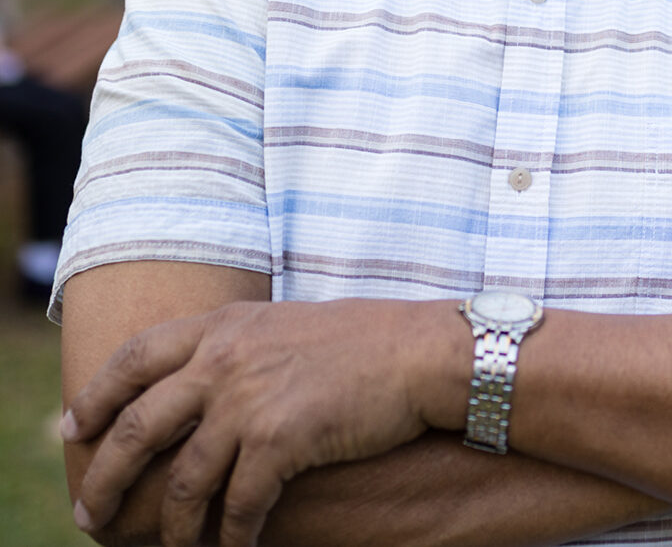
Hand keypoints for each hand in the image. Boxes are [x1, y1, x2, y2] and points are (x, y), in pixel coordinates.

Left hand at [63, 297, 462, 546]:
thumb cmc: (362, 340)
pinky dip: (229, 539)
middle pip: (138, 426)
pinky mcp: (279, 440)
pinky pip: (235, 508)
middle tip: (88, 511)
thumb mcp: (284, 326)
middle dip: (105, 477)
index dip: (98, 395)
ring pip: (181, 482)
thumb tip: (200, 385)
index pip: (136, 356)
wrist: (418, 352)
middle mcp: (225, 358)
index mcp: (225, 326)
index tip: (74, 425)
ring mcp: (249, 400)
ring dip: (168, 528)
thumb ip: (236, 347)